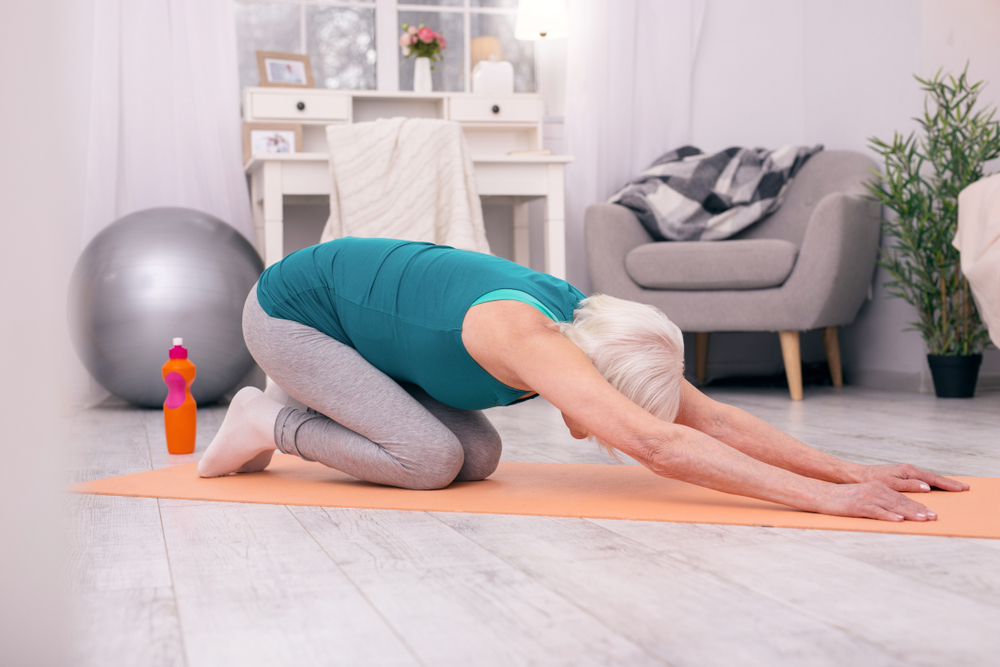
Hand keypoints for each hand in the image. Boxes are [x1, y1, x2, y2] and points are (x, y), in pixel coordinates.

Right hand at [817, 481, 937, 521]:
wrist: (821, 494)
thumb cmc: (843, 499)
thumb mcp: (864, 496)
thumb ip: (880, 501)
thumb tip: (897, 512)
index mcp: (878, 487)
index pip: (902, 497)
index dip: (918, 505)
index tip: (931, 513)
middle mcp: (875, 490)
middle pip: (901, 501)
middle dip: (918, 510)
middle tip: (933, 517)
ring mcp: (867, 498)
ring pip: (892, 506)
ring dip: (909, 513)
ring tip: (922, 519)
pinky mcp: (858, 506)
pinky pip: (876, 511)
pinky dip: (888, 516)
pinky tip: (898, 520)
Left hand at [856, 464, 969, 492]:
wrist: (858, 475)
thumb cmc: (872, 479)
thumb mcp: (890, 483)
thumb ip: (909, 485)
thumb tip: (927, 487)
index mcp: (908, 472)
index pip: (933, 479)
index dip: (948, 484)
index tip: (961, 488)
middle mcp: (909, 470)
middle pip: (934, 477)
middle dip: (949, 483)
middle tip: (965, 488)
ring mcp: (906, 473)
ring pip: (928, 478)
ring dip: (942, 483)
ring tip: (955, 488)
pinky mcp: (902, 476)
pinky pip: (921, 480)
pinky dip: (931, 484)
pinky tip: (935, 487)